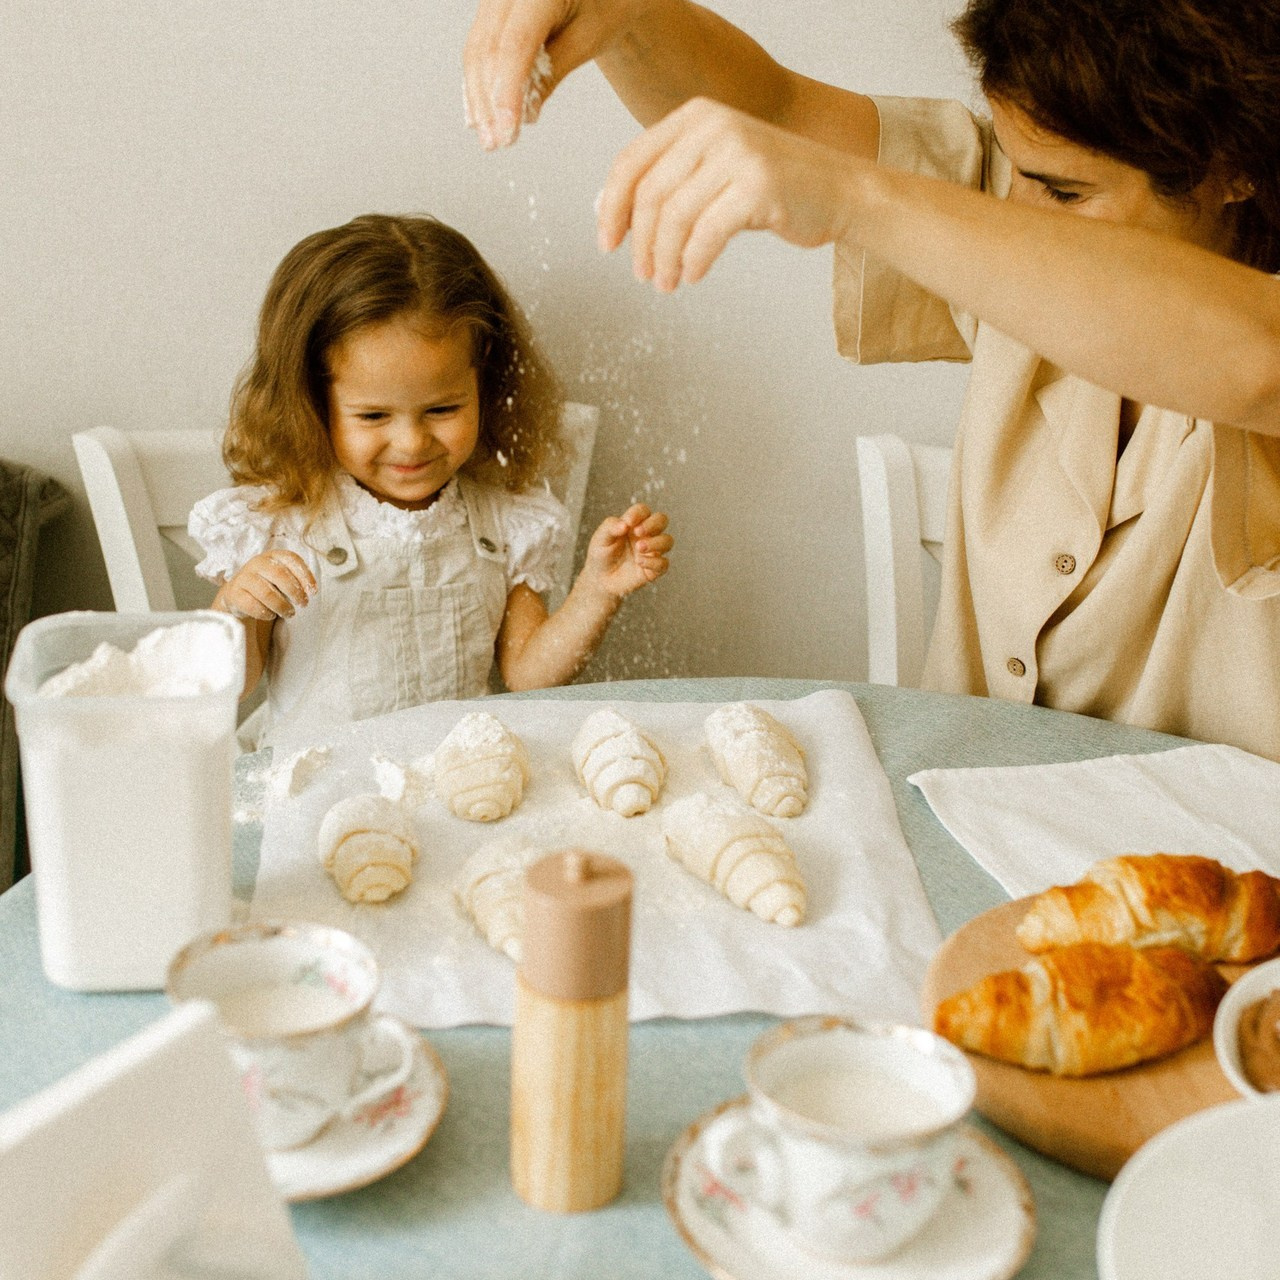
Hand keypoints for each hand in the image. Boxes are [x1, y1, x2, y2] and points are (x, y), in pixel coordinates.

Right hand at [214, 550, 315, 622]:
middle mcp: (257, 563)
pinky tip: (271, 615)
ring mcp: (244, 577)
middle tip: (303, 604)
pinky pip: (252, 605)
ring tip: (289, 613)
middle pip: (280, 574)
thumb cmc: (268, 585)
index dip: (305, 575)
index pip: (292, 559)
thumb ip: (296, 579)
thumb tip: (311, 591)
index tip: (313, 592)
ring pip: (266, 592)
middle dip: (295, 591)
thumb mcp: (282, 578)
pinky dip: (265, 613)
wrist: (239, 594)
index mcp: (273, 555)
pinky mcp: (234, 593)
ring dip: (282, 606)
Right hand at [463, 0, 633, 148]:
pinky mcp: (493, 10)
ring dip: (480, 98)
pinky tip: (483, 113)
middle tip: (495, 143)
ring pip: (477, 50)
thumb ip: (553, 71)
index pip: (515, 45)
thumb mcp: (590, 37)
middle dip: (489, 103)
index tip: (508, 131)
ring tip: (490, 137)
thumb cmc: (608, 0)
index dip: (507, 93)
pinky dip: (480, 83)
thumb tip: (525, 114)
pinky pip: (479, 47)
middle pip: (488, 49)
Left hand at [580, 503, 671, 597]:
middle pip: (662, 520)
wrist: (600, 579)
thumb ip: (610, 527)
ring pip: (667, 541)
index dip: (638, 513)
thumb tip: (624, 524)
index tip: (627, 522)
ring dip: (656, 543)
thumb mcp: (600, 538)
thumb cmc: (601, 554)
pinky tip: (639, 562)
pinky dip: (653, 562)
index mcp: (634, 523)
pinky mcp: (653, 569)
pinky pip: (663, 564)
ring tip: (639, 548)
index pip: (643, 511)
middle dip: (653, 524)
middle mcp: (646, 535)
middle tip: (638, 532)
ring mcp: (652, 551)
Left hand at [597, 96, 861, 289]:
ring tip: (666, 283)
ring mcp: (738, 152)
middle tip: (641, 274)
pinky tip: (693, 275)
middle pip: (650, 193)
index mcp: (695, 117)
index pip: (632, 162)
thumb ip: (668, 181)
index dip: (612, 208)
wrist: (842, 191)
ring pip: (675, 216)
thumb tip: (606, 208)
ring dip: (664, 258)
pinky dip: (693, 260)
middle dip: (639, 242)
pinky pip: (707, 233)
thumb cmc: (774, 188)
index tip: (607, 244)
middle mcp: (714, 125)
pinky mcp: (758, 184)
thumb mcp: (714, 171)